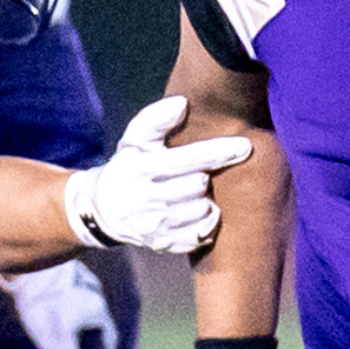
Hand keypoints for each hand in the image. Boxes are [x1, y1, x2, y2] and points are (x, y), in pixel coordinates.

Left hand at [0, 260, 118, 348]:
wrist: (25, 260)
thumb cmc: (42, 300)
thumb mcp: (54, 339)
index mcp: (97, 310)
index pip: (108, 339)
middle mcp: (93, 293)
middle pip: (98, 324)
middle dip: (93, 344)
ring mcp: (78, 279)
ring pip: (83, 307)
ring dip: (80, 325)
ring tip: (69, 339)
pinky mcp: (59, 270)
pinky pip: (67, 295)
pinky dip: (64, 309)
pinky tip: (51, 312)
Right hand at [63, 96, 248, 253]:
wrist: (103, 210)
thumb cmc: (128, 167)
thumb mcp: (135, 139)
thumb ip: (155, 118)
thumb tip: (182, 103)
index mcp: (141, 168)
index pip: (189, 159)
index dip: (220, 151)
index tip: (246, 145)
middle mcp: (147, 199)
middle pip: (200, 184)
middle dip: (203, 176)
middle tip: (192, 174)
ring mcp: (155, 226)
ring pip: (204, 210)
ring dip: (205, 199)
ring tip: (190, 194)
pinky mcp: (164, 245)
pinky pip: (202, 234)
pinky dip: (205, 222)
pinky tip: (194, 213)